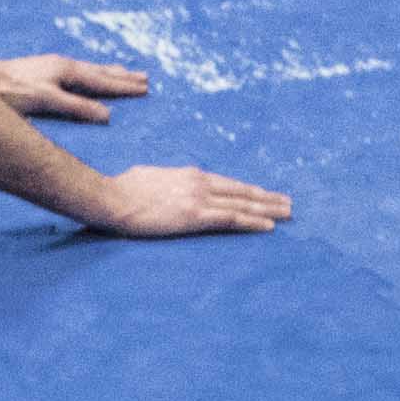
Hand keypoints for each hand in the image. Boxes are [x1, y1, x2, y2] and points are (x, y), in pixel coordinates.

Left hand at [0, 52, 152, 123]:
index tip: (145, 88)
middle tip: (145, 77)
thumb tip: (107, 115)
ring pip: (88, 70)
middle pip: (100, 71)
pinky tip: (86, 77)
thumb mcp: (47, 101)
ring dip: (108, 73)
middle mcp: (62, 65)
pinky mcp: (43, 71)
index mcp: (67, 70)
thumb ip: (77, 107)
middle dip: (122, 76)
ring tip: (123, 73)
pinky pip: (77, 73)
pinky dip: (91, 75)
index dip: (124, 86)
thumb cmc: (12, 92)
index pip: (103, 80)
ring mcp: (52, 66)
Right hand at [86, 164, 292, 239]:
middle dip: (267, 197)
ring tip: (288, 213)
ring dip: (268, 209)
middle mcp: (200, 182)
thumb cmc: (123, 189)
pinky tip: (269, 226)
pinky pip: (231, 219)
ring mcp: (199, 198)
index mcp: (190, 175)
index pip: (227, 183)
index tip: (265, 193)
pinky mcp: (195, 215)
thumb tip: (166, 184)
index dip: (248, 189)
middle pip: (241, 191)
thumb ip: (167, 181)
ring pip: (243, 203)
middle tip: (288, 202)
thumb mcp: (150, 177)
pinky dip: (253, 221)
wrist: (111, 197)